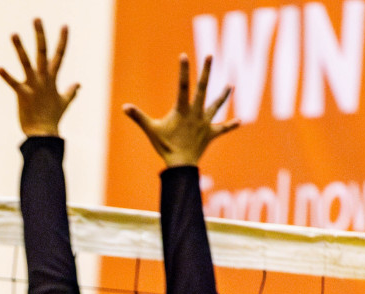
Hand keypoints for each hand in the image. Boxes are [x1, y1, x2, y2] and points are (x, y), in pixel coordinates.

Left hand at [0, 20, 79, 137]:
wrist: (44, 135)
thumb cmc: (53, 119)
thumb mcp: (64, 103)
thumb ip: (71, 91)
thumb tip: (79, 84)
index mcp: (53, 79)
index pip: (60, 55)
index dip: (62, 40)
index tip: (64, 25)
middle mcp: (44, 79)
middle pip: (43, 52)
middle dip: (40, 35)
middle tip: (36, 18)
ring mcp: (33, 86)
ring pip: (27, 63)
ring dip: (20, 48)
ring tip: (13, 33)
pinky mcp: (23, 95)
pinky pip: (13, 83)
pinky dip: (6, 76)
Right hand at [123, 54, 238, 167]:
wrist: (181, 165)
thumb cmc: (166, 146)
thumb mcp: (151, 130)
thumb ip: (138, 117)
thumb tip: (124, 107)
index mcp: (182, 110)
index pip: (183, 85)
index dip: (183, 70)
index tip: (184, 56)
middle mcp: (196, 113)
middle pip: (203, 89)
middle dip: (206, 71)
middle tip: (209, 55)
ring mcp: (205, 123)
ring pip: (216, 106)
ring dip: (223, 95)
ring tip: (230, 85)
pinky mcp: (210, 134)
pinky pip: (222, 129)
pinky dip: (230, 125)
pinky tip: (239, 121)